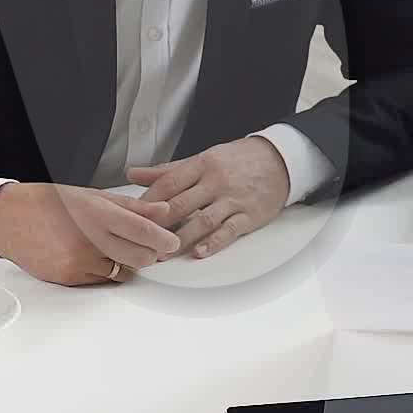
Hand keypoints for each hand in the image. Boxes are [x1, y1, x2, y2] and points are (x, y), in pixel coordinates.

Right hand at [0, 181, 184, 286]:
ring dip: (127, 261)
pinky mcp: (70, 278)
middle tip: (149, 245)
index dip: (165, 239)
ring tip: (113, 245)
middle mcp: (89, 239)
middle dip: (150, 253)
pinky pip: (102, 279)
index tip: (173, 242)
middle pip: (140, 257)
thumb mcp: (91, 195)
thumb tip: (163, 211)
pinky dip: (105, 269)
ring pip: (123, 271)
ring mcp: (79, 261)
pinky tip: (92, 254)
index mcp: (97, 213)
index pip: (144, 231)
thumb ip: (131, 207)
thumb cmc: (48, 203)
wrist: (8, 219)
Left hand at [128, 138, 293, 260]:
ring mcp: (233, 199)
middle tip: (140, 240)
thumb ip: (168, 170)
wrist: (280, 160)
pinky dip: (213, 243)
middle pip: (181, 203)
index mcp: (202, 165)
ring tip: (163, 254)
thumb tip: (133, 174)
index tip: (131, 216)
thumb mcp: (203, 158)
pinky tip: (199, 253)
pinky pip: (229, 231)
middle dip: (158, 224)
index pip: (169, 183)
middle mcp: (216, 181)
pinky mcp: (249, 215)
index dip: (148, 201)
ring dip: (181, 239)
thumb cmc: (237, 160)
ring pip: (202, 220)